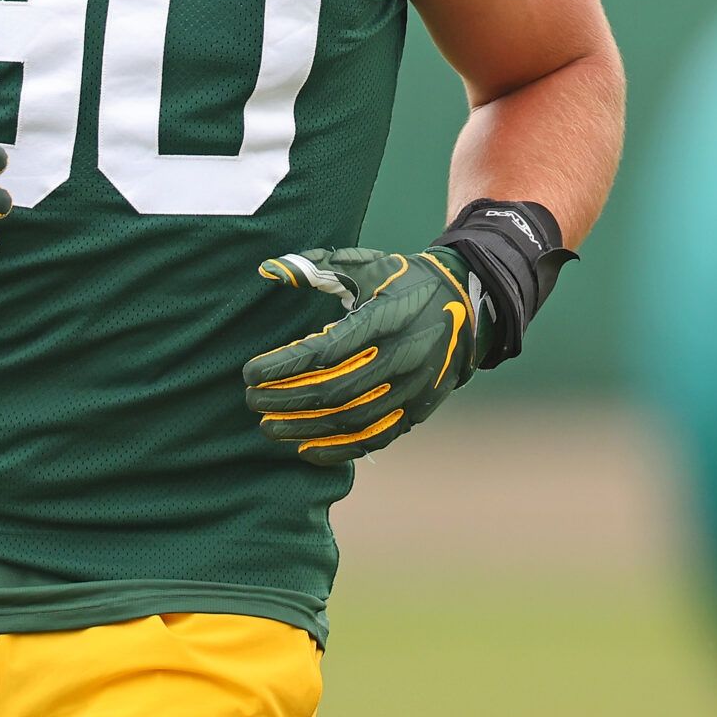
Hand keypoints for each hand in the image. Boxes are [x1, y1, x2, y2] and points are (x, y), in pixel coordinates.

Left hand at [243, 246, 487, 464]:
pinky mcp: (417, 410)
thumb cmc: (402, 282)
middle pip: (334, 390)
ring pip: (352, 420)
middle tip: (252, 402)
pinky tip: (305, 450)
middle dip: (286, 400)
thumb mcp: (365, 265)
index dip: (284, 366)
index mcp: (385, 319)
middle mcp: (402, 356)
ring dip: (305, 428)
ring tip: (268, 428)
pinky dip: (338, 450)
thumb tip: (267, 269)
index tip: (249, 372)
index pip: (325, 351)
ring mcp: (412, 388)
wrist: (466, 305)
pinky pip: (375, 439)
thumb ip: (315, 268)